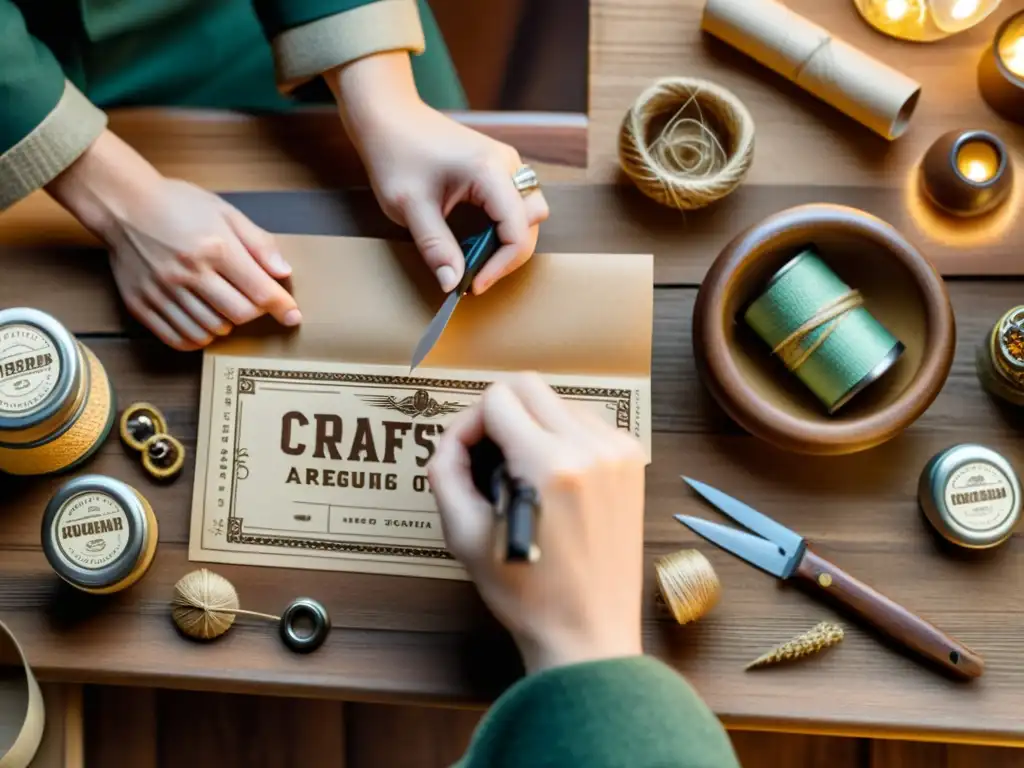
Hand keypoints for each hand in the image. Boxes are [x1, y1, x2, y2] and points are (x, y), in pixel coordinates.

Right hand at [47, 130, 300, 350]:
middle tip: (250, 301)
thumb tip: (284, 273)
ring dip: (226, 324)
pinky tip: (203, 323)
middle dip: (253, 313)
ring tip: (223, 306)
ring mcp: (162, 292)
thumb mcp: (225, 212)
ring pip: (211, 330)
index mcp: (214, 248)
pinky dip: (198, 338)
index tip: (293, 316)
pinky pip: (179, 339)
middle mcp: (188, 273)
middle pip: (238, 315)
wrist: (122, 204)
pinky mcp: (141, 305)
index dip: (282, 307)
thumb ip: (258, 243)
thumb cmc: (177, 204)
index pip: (260, 291)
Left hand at [327, 53, 549, 294]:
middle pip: (532, 222)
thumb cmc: (395, 153)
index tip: (472, 285)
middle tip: (475, 276)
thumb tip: (452, 284)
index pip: (516, 230)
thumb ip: (435, 247)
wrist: (387, 115)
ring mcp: (505, 163)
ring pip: (529, 212)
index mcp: (489, 171)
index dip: (500, 265)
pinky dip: (503, 227)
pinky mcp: (498, 167)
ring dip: (509, 240)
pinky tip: (475, 239)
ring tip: (476, 258)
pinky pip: (516, 203)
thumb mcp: (409, 207)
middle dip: (508, 255)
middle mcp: (507, 164)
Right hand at [428, 374, 646, 673]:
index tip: (466, 454)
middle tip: (487, 454)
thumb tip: (450, 439)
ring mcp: (617, 453)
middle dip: (498, 412)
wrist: (587, 632)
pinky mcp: (632, 463)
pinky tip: (552, 475)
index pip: (497, 398)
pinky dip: (563, 435)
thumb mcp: (465, 535)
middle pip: (529, 386)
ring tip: (520, 469)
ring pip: (559, 400)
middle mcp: (590, 448)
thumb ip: (446, 472)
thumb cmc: (527, 594)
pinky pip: (588, 423)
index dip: (469, 422)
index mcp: (549, 464)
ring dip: (532, 422)